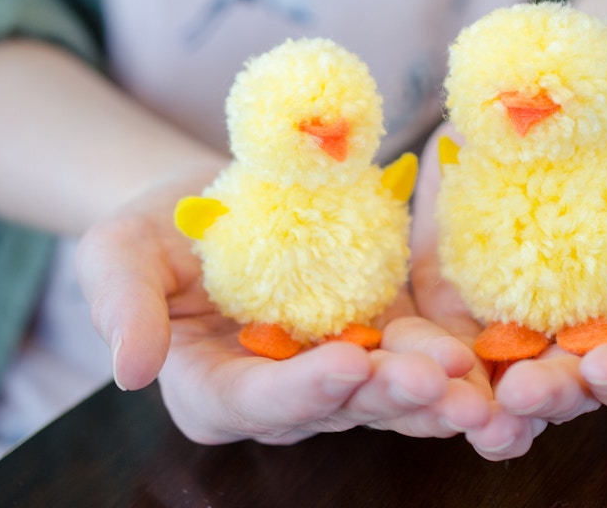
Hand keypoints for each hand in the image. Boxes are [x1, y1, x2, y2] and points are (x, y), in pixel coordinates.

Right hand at [77, 168, 489, 445]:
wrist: (218, 199)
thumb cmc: (158, 227)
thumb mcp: (119, 252)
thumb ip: (122, 306)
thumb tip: (129, 371)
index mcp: (214, 387)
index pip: (253, 402)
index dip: (299, 391)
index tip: (346, 364)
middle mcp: (280, 393)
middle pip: (334, 407)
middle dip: (386, 396)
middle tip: (439, 383)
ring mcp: (333, 369)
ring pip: (385, 392)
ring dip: (433, 391)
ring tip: (476, 380)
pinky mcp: (374, 336)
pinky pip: (414, 355)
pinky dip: (449, 360)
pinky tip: (488, 358)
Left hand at [409, 118, 606, 459]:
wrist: (562, 117)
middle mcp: (563, 344)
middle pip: (556, 389)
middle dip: (543, 396)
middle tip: (524, 393)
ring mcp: (500, 326)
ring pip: (487, 381)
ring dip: (474, 400)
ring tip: (464, 407)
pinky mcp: (445, 303)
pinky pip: (430, 339)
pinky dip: (419, 356)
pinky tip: (404, 361)